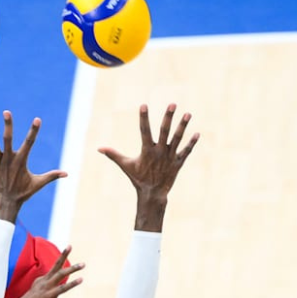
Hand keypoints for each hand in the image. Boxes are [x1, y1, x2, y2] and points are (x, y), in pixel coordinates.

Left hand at [0, 110, 65, 221]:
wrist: (6, 204)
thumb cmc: (23, 193)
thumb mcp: (38, 183)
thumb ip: (51, 176)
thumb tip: (67, 173)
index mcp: (21, 161)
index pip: (29, 142)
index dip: (33, 130)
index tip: (37, 119)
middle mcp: (9, 160)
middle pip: (8, 139)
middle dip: (8, 125)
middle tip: (6, 112)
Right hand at [13, 247, 83, 297]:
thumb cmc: (32, 296)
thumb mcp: (38, 283)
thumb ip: (48, 277)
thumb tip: (54, 270)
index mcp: (46, 279)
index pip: (56, 265)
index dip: (63, 255)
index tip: (70, 246)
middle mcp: (47, 285)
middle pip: (61, 274)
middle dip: (72, 269)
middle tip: (83, 264)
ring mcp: (48, 296)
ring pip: (61, 288)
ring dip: (71, 284)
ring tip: (81, 279)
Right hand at [99, 104, 198, 230]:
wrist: (152, 194)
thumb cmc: (138, 178)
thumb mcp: (125, 165)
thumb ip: (113, 154)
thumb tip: (99, 148)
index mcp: (147, 150)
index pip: (144, 130)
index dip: (143, 118)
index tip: (144, 105)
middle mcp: (160, 152)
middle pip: (165, 131)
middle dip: (168, 117)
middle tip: (173, 104)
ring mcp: (170, 157)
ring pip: (177, 139)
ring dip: (183, 126)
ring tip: (188, 114)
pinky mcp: (178, 163)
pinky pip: (186, 152)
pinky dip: (192, 143)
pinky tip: (198, 134)